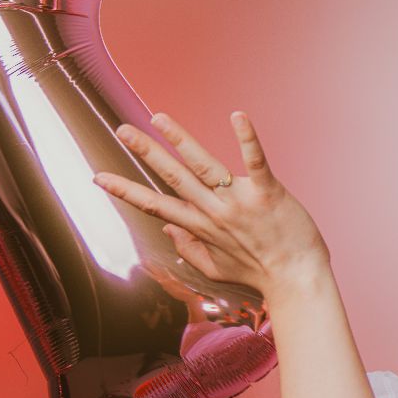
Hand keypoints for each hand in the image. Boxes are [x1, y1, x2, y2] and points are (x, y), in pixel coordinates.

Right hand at [92, 112, 328, 298]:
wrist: (298, 281)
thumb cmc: (261, 274)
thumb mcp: (217, 269)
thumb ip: (190, 249)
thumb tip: (168, 230)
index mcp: (201, 226)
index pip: (156, 205)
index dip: (126, 191)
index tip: (99, 176)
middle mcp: (215, 212)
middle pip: (174, 177)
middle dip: (146, 153)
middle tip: (122, 130)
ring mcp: (240, 201)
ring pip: (204, 166)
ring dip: (180, 140)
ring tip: (159, 118)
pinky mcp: (268, 194)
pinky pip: (255, 161)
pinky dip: (246, 139)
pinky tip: (237, 116)